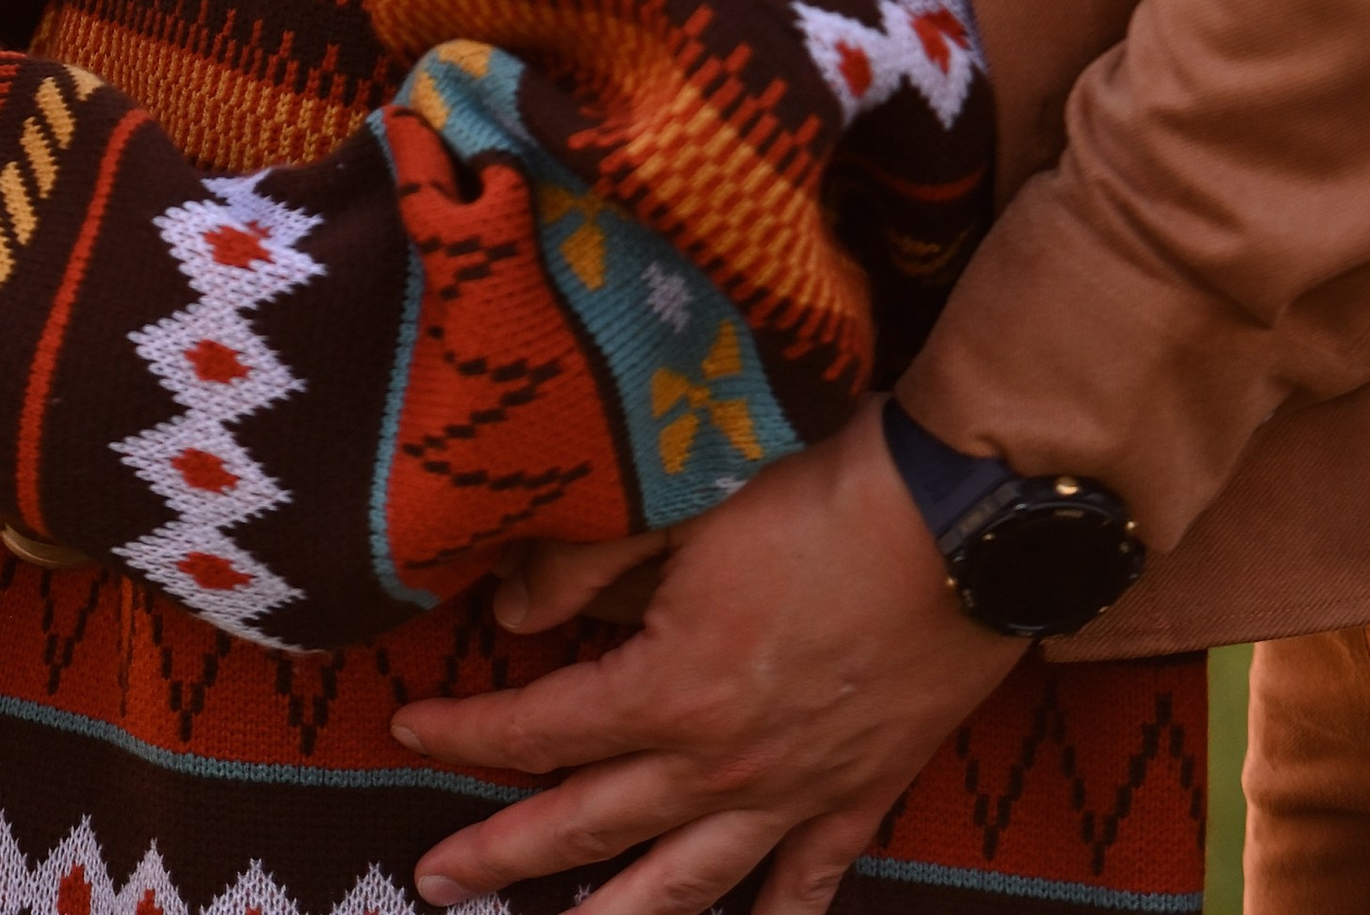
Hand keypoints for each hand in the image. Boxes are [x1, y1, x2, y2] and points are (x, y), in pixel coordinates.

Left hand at [392, 405, 1023, 914]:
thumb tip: (508, 611)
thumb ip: (585, 564)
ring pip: (689, 885)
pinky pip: (808, 881)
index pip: (538, 728)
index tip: (407, 726)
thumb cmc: (821, 493)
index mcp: (669, 691)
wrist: (962, 523)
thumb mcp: (684, 506)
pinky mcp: (861, 791)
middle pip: (590, 827)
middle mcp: (723, 764)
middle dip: (502, 856)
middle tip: (434, 882)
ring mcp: (795, 790)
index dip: (465, 731)